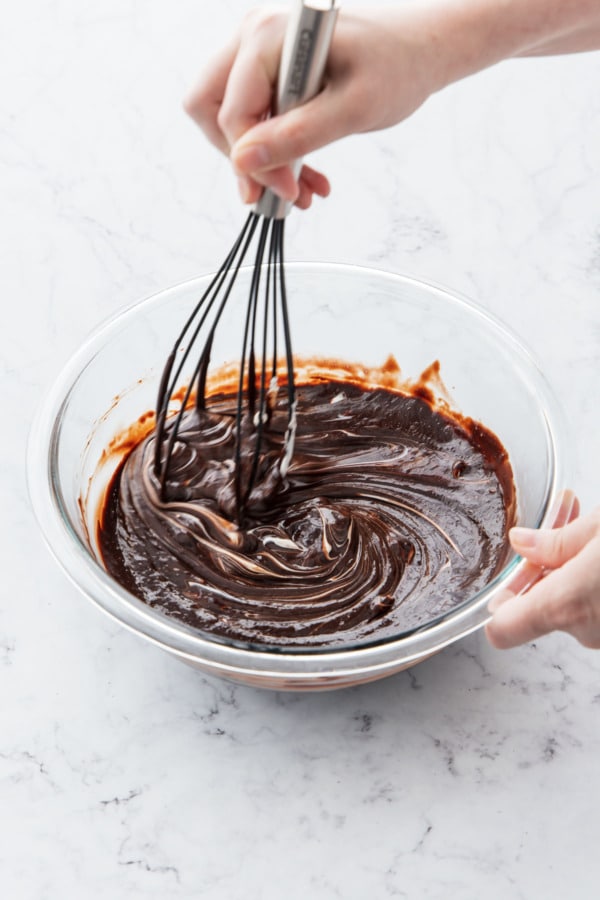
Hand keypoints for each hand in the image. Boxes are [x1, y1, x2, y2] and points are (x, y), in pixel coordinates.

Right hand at [183, 6, 439, 207]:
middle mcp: (254, 35)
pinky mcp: (268, 71)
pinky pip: (252, 117)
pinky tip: (304, 176)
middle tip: (281, 190)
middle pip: (209, 107)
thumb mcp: (353, 109)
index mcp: (270, 34)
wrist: (418, 51)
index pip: (231, 111)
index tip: (287, 192)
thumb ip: (297, 135)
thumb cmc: (395, 68)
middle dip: (242, 159)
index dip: (253, 161)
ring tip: (301, 190)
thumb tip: (243, 163)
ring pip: (227, 116)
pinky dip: (274, 151)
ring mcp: (257, 51)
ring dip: (260, 161)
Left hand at [486, 494, 599, 649]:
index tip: (503, 580)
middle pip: (540, 605)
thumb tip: (522, 542)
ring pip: (571, 603)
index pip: (502, 629)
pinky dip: (593, 582)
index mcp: (564, 603)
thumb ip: (555, 541)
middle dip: (544, 567)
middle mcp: (584, 629)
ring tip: (586, 527)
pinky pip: (594, 607)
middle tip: (558, 525)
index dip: (497, 606)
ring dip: (571, 569)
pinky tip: (599, 549)